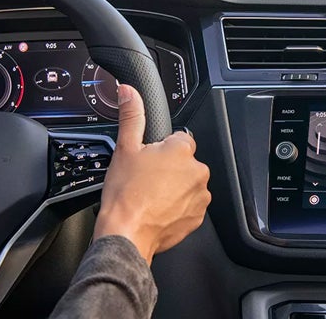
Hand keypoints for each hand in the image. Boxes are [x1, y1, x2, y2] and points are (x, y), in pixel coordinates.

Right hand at [93, 85, 210, 264]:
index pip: (178, 139)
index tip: (148, 160)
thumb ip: (132, 116)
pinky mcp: (198, 216)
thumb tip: (129, 92)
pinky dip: (177, 207)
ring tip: (150, 196)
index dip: (161, 149)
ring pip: (187, 184)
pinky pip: (189, 205)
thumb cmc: (125, 195)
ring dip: (174, 188)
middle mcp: (197, 171)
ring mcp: (200, 195)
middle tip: (146, 179)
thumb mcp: (124, 148)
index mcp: (182, 150)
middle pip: (184, 162)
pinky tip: (158, 210)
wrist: (126, 234)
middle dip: (168, 169)